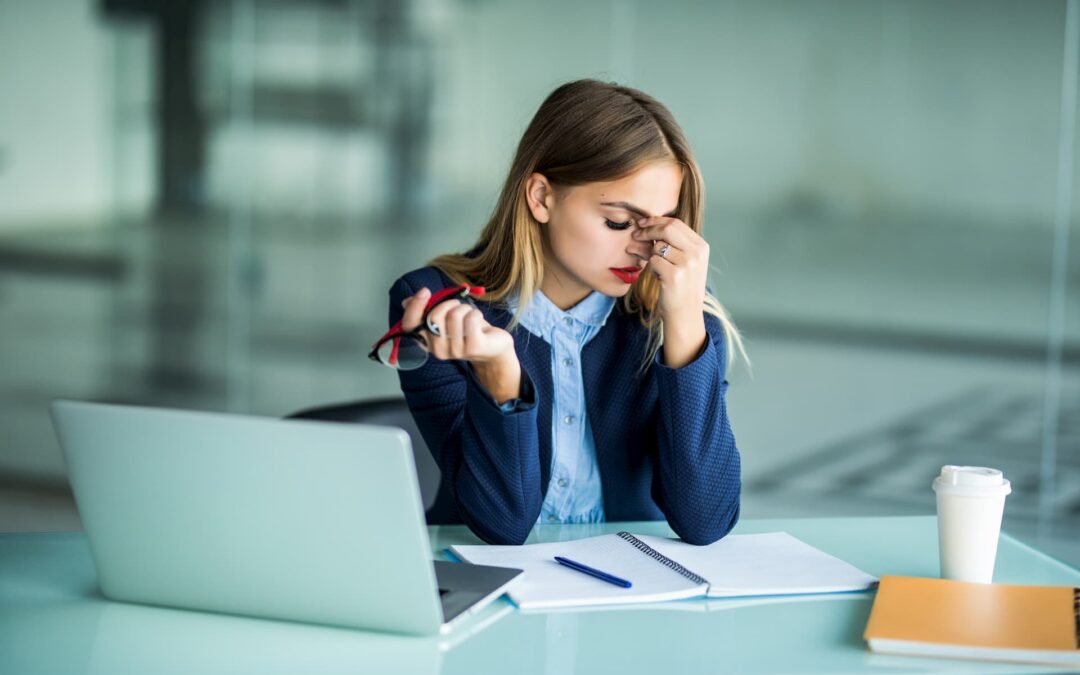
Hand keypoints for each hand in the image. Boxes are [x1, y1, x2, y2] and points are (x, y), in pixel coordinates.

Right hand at [400, 287, 521, 402]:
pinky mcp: (473, 348)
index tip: (425, 291)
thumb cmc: (468, 329)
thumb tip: (406, 302)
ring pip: (453, 315)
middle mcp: (438, 350)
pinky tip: (478, 321)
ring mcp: (456, 351)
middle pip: (433, 317)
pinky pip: (470, 319)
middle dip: (447, 303)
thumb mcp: (445, 318)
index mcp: (427, 342)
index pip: (410, 326)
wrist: (494, 346)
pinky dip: (476, 313)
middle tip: (457, 306)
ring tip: (470, 316)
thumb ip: (427, 310)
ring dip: (464, 308)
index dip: (414, 307)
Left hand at [632, 217, 709, 320]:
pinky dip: (650, 268)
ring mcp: (687, 264)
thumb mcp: (683, 262)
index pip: (676, 223)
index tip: (642, 223)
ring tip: (653, 266)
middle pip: (667, 229)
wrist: (685, 314)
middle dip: (648, 230)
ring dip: (649, 254)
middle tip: (635, 235)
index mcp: (701, 247)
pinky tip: (657, 277)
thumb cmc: (681, 287)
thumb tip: (645, 226)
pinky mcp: (674, 275)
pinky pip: (653, 261)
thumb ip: (671, 243)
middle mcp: (697, 253)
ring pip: (658, 246)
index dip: (656, 220)